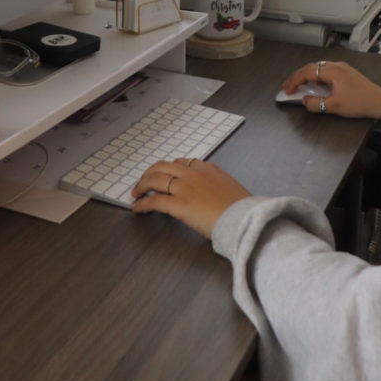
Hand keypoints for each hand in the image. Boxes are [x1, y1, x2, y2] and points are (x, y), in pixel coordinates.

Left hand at [131, 157, 250, 238]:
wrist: (245, 218)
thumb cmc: (242, 209)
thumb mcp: (229, 188)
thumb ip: (215, 187)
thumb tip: (209, 196)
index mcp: (207, 168)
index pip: (181, 163)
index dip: (168, 169)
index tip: (162, 174)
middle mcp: (193, 173)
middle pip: (163, 167)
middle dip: (150, 173)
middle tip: (142, 182)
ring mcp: (185, 188)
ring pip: (155, 180)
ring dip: (142, 185)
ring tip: (135, 193)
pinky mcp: (179, 204)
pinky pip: (155, 201)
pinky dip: (143, 204)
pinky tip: (137, 208)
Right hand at [281, 58, 380, 121]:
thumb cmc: (359, 103)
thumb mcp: (334, 106)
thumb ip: (315, 104)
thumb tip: (304, 101)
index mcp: (332, 71)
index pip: (307, 72)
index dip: (294, 81)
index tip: (286, 89)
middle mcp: (336, 65)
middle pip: (311, 67)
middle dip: (297, 77)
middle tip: (288, 86)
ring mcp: (342, 68)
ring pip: (319, 68)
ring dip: (307, 76)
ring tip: (299, 85)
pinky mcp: (347, 73)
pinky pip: (326, 71)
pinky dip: (316, 77)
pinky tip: (315, 85)